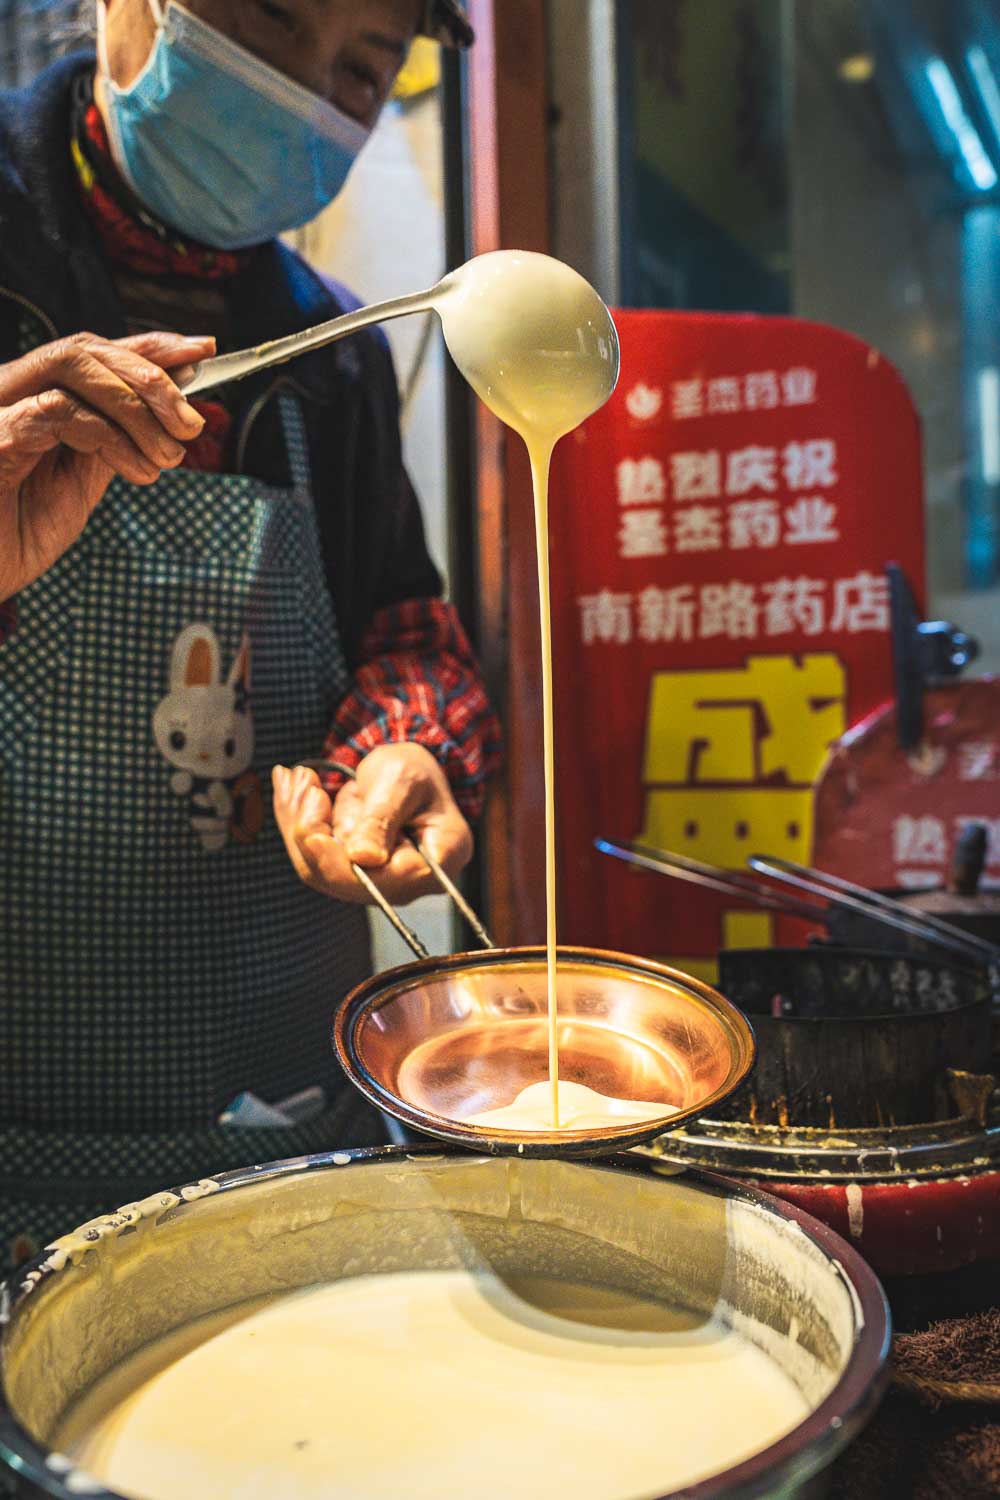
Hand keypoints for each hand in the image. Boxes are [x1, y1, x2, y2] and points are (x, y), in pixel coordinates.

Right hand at [0, 330, 215, 599]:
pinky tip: (134, 467)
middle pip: (88, 349)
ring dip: (136, 408)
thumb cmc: (17, 535)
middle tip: (189, 424)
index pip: (96, 352)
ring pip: (75, 367)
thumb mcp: (80, 483)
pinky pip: (56, 410)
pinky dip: (107, 433)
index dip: (150, 346)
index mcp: (35, 397)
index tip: (202, 352)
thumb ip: (113, 441)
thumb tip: (169, 411)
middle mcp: (13, 391)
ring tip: (166, 456)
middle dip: (152, 378)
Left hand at [273, 745, 473, 905]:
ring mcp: (376, 882)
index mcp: (440, 859)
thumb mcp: (402, 780)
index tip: (310, 826)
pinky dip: (296, 820)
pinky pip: (311, 855)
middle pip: (341, 876)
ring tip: (296, 777)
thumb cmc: (415, 772)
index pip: (384, 879)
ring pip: (316, 866)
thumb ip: (383, 818)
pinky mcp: (350, 873)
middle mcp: (408, 882)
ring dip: (297, 819)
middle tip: (301, 779)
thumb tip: (364, 858)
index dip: (339, 861)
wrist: (407, 773)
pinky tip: (293, 786)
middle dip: (308, 827)